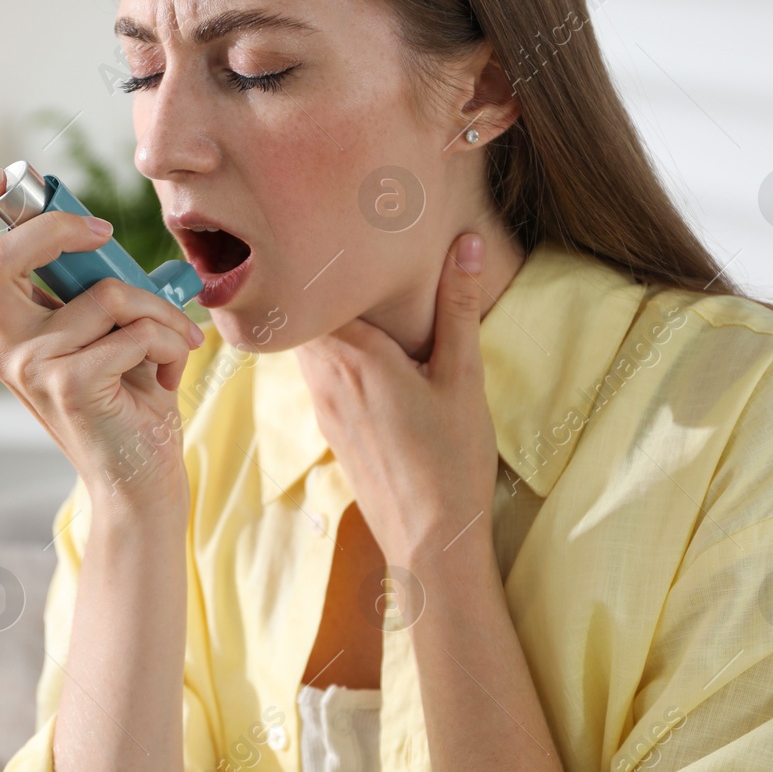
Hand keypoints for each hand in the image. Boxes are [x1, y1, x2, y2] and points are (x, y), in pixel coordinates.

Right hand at [0, 169, 204, 502]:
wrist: (140, 478)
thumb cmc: (128, 400)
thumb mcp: (101, 331)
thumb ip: (88, 285)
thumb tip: (100, 232)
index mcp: (4, 324)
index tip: (1, 180)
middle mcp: (1, 344)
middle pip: (2, 255)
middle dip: (59, 228)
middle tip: (105, 234)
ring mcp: (29, 366)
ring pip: (106, 293)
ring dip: (159, 312)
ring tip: (174, 340)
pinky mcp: (68, 384)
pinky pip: (133, 330)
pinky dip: (170, 341)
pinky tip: (170, 371)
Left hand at [294, 231, 498, 564]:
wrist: (429, 538)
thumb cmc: (452, 460)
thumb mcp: (463, 378)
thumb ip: (459, 308)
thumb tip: (467, 243)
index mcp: (355, 356)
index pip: (318, 289)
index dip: (327, 256)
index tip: (347, 233)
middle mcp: (326, 376)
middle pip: (305, 312)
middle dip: (324, 284)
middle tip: (353, 253)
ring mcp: (322, 403)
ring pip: (308, 342)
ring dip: (328, 319)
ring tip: (362, 295)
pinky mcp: (329, 425)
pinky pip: (318, 370)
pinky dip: (333, 348)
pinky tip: (368, 347)